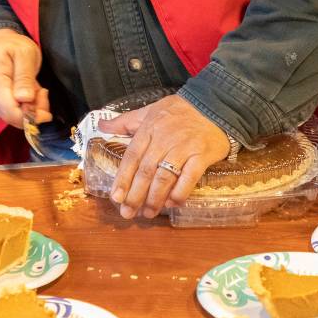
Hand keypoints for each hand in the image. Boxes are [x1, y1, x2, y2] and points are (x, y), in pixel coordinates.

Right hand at [0, 28, 51, 127]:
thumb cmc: (10, 46)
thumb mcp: (25, 53)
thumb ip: (25, 77)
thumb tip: (25, 98)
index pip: (11, 113)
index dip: (31, 113)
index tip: (42, 96)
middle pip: (14, 118)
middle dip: (35, 110)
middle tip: (42, 91)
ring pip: (16, 119)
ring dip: (32, 108)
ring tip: (35, 88)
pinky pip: (13, 115)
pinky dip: (26, 108)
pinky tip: (29, 93)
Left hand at [99, 95, 229, 219]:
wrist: (215, 104)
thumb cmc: (179, 110)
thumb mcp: (150, 110)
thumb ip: (125, 121)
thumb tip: (101, 125)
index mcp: (149, 128)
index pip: (132, 156)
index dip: (123, 178)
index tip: (116, 197)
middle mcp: (164, 139)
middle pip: (146, 170)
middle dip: (135, 195)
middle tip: (128, 213)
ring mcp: (184, 147)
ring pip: (165, 176)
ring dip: (155, 198)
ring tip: (149, 213)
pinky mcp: (202, 155)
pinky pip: (189, 178)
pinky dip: (180, 192)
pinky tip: (173, 203)